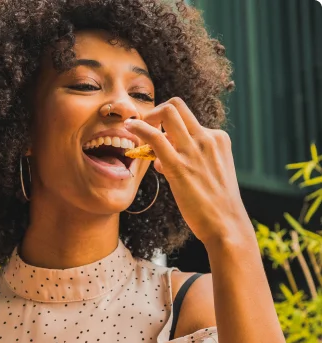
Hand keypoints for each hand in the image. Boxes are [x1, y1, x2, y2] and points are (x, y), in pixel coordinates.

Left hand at [124, 97, 253, 248]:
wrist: (226, 224)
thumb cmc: (216, 206)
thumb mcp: (210, 174)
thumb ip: (189, 162)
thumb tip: (160, 159)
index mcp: (218, 139)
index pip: (189, 119)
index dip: (171, 129)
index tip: (163, 144)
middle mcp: (207, 138)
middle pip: (178, 106)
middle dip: (157, 112)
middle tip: (145, 127)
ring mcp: (194, 150)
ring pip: (168, 112)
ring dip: (147, 118)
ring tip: (133, 130)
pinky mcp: (179, 166)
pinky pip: (156, 137)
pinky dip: (139, 128)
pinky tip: (128, 127)